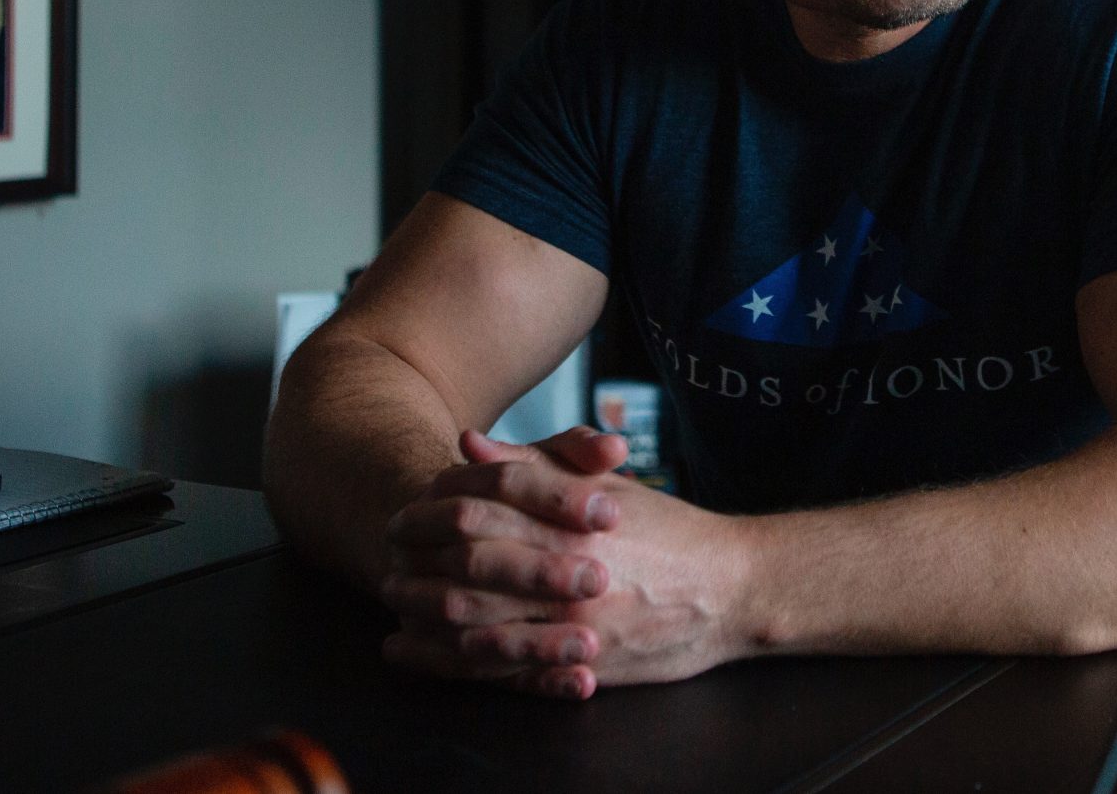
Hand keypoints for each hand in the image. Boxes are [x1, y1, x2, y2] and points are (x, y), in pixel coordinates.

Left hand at [381, 427, 754, 697]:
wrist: (732, 590)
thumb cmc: (669, 533)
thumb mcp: (606, 487)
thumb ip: (535, 465)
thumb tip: (469, 443)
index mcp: (570, 522)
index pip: (480, 515)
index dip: (430, 517)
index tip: (400, 518)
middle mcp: (567, 574)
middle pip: (467, 575)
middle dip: (418, 573)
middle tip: (384, 568)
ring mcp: (573, 626)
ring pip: (478, 628)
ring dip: (425, 623)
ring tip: (392, 613)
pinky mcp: (581, 667)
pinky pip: (504, 672)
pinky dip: (452, 666)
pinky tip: (420, 657)